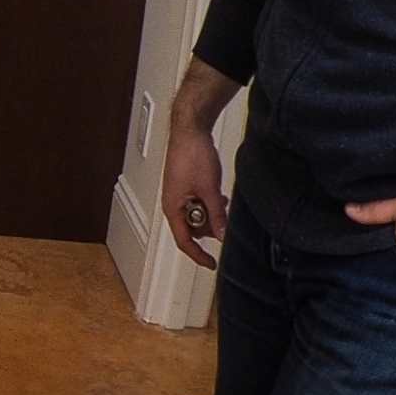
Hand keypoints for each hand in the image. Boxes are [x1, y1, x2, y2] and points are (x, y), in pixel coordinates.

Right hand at [160, 119, 229, 268]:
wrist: (190, 131)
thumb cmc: (192, 155)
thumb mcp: (210, 190)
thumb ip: (217, 216)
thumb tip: (221, 235)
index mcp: (172, 208)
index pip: (184, 241)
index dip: (198, 255)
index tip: (211, 263)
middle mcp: (172, 204)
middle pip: (191, 228)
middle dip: (209, 226)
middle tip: (223, 219)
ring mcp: (178, 194)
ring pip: (196, 215)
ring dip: (210, 212)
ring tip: (220, 200)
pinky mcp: (185, 185)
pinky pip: (197, 202)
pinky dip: (209, 202)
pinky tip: (217, 193)